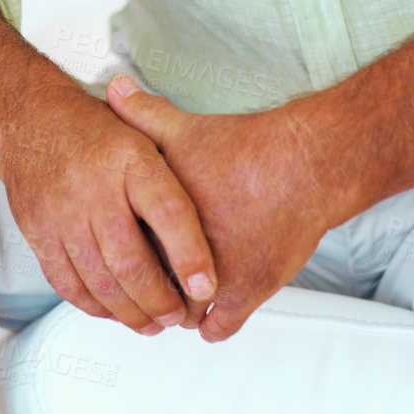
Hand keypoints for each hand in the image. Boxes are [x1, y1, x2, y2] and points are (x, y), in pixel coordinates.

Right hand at [0, 87, 217, 335]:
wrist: (32, 119)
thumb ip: (177, 165)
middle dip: (159, 300)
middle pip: (129, 260)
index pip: (167, 211)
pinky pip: (67, 283)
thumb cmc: (97, 131)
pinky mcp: (38, 231)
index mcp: (130, 158)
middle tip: (179, 315)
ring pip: (99, 280)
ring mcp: (62, 212)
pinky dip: (94, 306)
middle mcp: (94, 186)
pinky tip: (114, 310)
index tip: (206, 288)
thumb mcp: (143, 130)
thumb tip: (220, 199)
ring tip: (153, 323)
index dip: (190, 255)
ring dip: (130, 312)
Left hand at [105, 77, 333, 342]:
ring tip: (175, 297)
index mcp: (157, 220)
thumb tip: (113, 86)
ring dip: (178, 308)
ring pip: (181, 314)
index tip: (123, 254)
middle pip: (148, 289)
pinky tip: (208, 313)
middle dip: (147, 289)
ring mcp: (214, 279)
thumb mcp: (182, 127)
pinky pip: (219, 328)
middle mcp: (180, 254)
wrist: (300, 166)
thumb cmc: (242, 147)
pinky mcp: (248, 293)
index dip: (120, 255)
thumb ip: (142, 111)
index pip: (120, 253)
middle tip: (148, 283)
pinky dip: (210, 325)